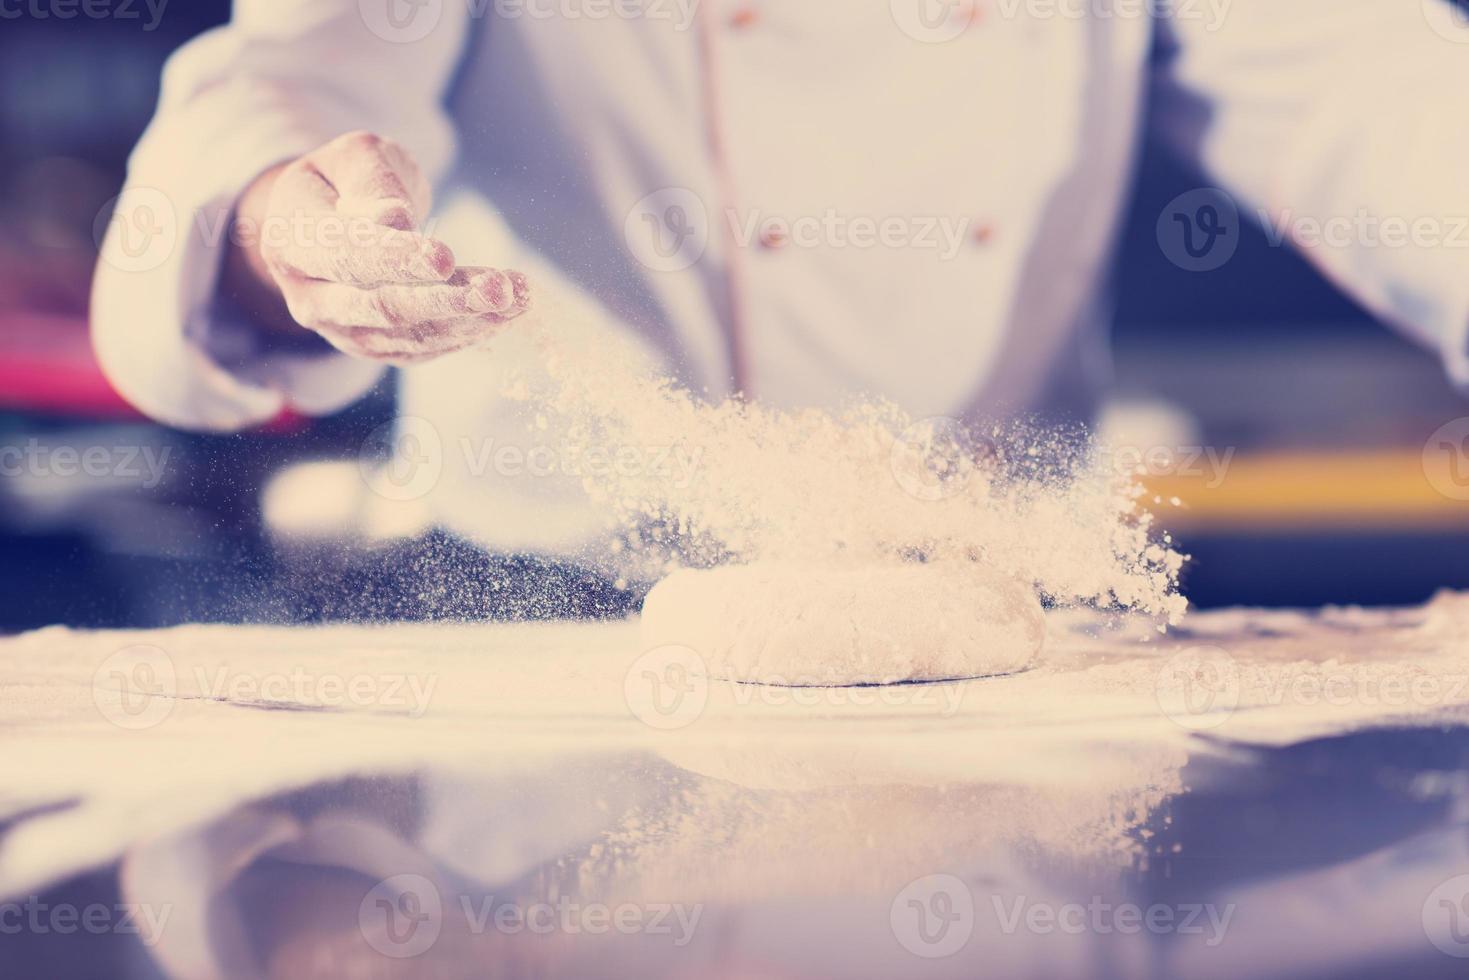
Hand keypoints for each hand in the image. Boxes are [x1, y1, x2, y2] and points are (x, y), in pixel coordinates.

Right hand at [224, 130, 529, 363]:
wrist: (332, 220)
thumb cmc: (347, 180)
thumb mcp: (354, 157)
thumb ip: (372, 183)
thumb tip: (396, 222)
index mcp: (290, 238)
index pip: (344, 254)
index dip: (394, 258)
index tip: (444, 256)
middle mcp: (309, 296)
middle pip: (379, 307)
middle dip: (445, 301)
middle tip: (499, 289)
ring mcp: (341, 329)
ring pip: (409, 334)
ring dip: (470, 319)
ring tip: (518, 296)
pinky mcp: (375, 346)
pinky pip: (424, 347)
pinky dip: (469, 332)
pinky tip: (506, 312)